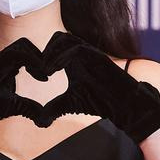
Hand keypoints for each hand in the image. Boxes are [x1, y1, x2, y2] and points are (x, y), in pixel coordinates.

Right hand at [0, 37, 47, 159]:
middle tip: (48, 73)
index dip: (39, 61)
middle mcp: (1, 60)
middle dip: (41, 54)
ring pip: (22, 45)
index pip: (26, 51)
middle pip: (25, 44)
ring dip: (38, 57)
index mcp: (6, 66)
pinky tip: (40, 75)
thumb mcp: (14, 107)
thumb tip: (44, 117)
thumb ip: (28, 107)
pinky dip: (32, 62)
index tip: (47, 77)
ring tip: (45, 73)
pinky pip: (16, 55)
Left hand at [37, 31, 159, 143]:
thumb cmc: (99, 101)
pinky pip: (76, 48)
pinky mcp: (97, 56)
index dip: (41, 58)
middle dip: (45, 52)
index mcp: (73, 60)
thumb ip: (54, 109)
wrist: (122, 105)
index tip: (36, 75)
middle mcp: (81, 53)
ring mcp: (89, 52)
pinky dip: (61, 57)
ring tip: (45, 71)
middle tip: (38, 71)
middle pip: (57, 38)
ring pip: (64, 38)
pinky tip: (54, 71)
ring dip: (51, 53)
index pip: (53, 47)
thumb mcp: (70, 105)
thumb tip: (39, 121)